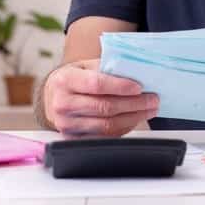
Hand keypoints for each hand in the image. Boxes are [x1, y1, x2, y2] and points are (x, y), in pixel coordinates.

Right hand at [43, 59, 159, 136]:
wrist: (52, 96)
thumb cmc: (73, 78)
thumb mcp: (85, 66)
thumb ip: (107, 68)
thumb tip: (136, 74)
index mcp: (65, 80)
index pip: (96, 85)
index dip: (120, 87)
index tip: (139, 87)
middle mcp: (62, 104)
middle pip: (105, 107)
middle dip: (134, 104)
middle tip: (152, 99)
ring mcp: (66, 124)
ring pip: (108, 125)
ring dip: (133, 117)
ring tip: (149, 109)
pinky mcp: (73, 139)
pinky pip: (105, 136)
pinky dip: (124, 128)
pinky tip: (134, 118)